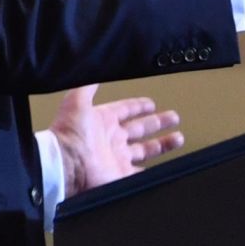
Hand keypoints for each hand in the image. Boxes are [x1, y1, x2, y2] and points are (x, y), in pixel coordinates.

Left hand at [49, 84, 184, 194]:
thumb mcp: (77, 101)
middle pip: (141, 129)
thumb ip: (88, 86)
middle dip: (158, 123)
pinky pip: (141, 174)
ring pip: (146, 151)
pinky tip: (165, 168)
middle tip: (173, 117)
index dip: (138, 106)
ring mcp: (118, 158)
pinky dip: (153, 172)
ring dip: (162, 144)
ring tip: (178, 138)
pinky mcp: (121, 176)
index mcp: (103, 121)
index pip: (126, 110)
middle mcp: (112, 140)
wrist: (65, 164)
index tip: (151, 103)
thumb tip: (95, 69)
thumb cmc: (68, 133)